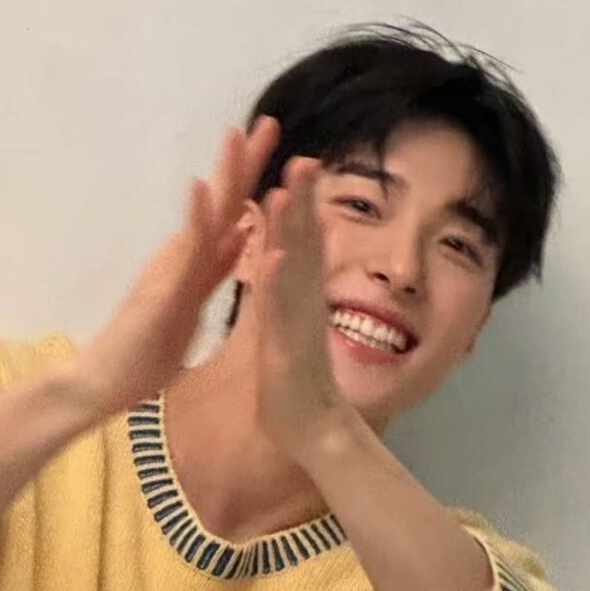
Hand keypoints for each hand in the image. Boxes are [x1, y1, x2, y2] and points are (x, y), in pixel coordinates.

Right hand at [75, 117, 279, 418]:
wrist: (101, 384)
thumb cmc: (144, 351)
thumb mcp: (192, 303)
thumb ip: (214, 269)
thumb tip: (240, 236)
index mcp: (196, 262)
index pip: (233, 214)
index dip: (254, 180)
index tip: (274, 147)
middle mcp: (184, 256)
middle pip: (223, 202)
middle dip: (245, 162)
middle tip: (269, 121)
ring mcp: (172, 269)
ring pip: (207, 215)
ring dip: (223, 174)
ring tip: (237, 132)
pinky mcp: (163, 289)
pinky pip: (185, 251)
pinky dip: (197, 218)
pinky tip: (202, 186)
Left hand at [250, 156, 346, 460]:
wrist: (313, 432)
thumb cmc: (296, 386)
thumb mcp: (290, 332)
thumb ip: (290, 302)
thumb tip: (290, 276)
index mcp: (297, 299)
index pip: (299, 244)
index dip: (299, 207)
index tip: (297, 169)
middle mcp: (303, 304)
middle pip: (304, 243)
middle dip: (302, 201)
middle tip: (303, 158)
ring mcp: (297, 323)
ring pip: (294, 268)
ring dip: (292, 230)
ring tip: (288, 189)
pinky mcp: (285, 348)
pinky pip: (280, 312)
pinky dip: (278, 283)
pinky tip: (276, 256)